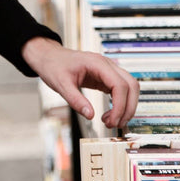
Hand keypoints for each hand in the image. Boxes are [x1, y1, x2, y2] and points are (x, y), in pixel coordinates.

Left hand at [21, 36, 139, 129]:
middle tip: (115, 124)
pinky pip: (121, 90)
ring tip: (111, 121)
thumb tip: (90, 116)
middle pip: (131, 85)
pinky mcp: (105, 77)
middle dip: (128, 108)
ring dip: (126, 106)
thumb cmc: (53, 65)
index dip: (120, 106)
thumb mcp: (61, 84)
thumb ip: (76, 100)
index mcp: (97, 63)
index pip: (120, 85)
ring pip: (130, 87)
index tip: (112, 121)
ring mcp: (108, 70)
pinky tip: (109, 113)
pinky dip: (120, 103)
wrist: (48, 56)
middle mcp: (106, 65)